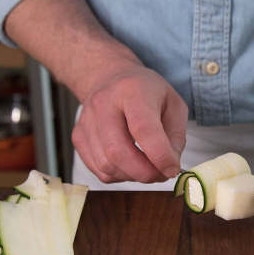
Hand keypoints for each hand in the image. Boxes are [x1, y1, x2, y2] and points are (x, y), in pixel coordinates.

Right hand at [72, 62, 187, 182]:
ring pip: (107, 165)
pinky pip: (98, 170)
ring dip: (132, 176)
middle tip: (161, 174)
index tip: (172, 169)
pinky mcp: (78, 137)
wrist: (110, 78)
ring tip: (147, 168)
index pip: (143, 129)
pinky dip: (119, 175)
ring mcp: (86, 121)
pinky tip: (130, 165)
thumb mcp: (174, 104)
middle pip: (118, 152)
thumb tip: (169, 166)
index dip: (160, 156)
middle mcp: (103, 103)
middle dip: (145, 173)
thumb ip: (176, 136)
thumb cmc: (146, 92)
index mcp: (131, 90)